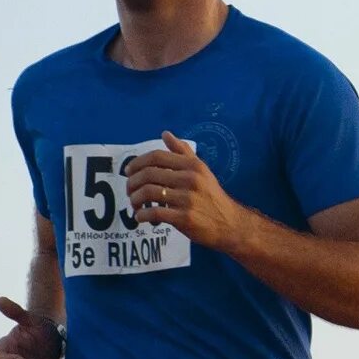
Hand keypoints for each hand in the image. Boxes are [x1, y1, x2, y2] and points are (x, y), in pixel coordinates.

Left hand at [124, 135, 250, 254]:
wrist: (230, 224)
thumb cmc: (212, 196)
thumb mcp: (202, 170)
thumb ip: (183, 152)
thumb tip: (165, 134)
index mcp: (192, 166)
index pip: (156, 157)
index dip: (137, 163)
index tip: (128, 172)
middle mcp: (190, 179)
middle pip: (148, 174)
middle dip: (132, 183)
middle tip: (129, 191)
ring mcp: (187, 199)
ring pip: (148, 193)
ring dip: (134, 199)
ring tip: (135, 204)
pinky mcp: (185, 218)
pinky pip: (154, 213)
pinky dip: (142, 215)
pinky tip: (141, 217)